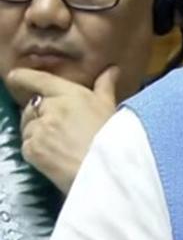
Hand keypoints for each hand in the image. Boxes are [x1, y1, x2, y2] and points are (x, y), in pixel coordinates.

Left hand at [5, 66, 118, 193]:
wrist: (105, 169)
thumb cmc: (112, 136)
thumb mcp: (110, 107)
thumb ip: (105, 86)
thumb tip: (112, 70)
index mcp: (70, 94)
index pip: (40, 80)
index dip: (24, 76)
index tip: (14, 76)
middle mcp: (50, 108)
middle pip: (32, 106)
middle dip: (39, 113)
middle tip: (55, 125)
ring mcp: (38, 129)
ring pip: (28, 126)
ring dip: (36, 131)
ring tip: (57, 143)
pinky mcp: (31, 149)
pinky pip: (26, 144)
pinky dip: (35, 148)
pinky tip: (53, 155)